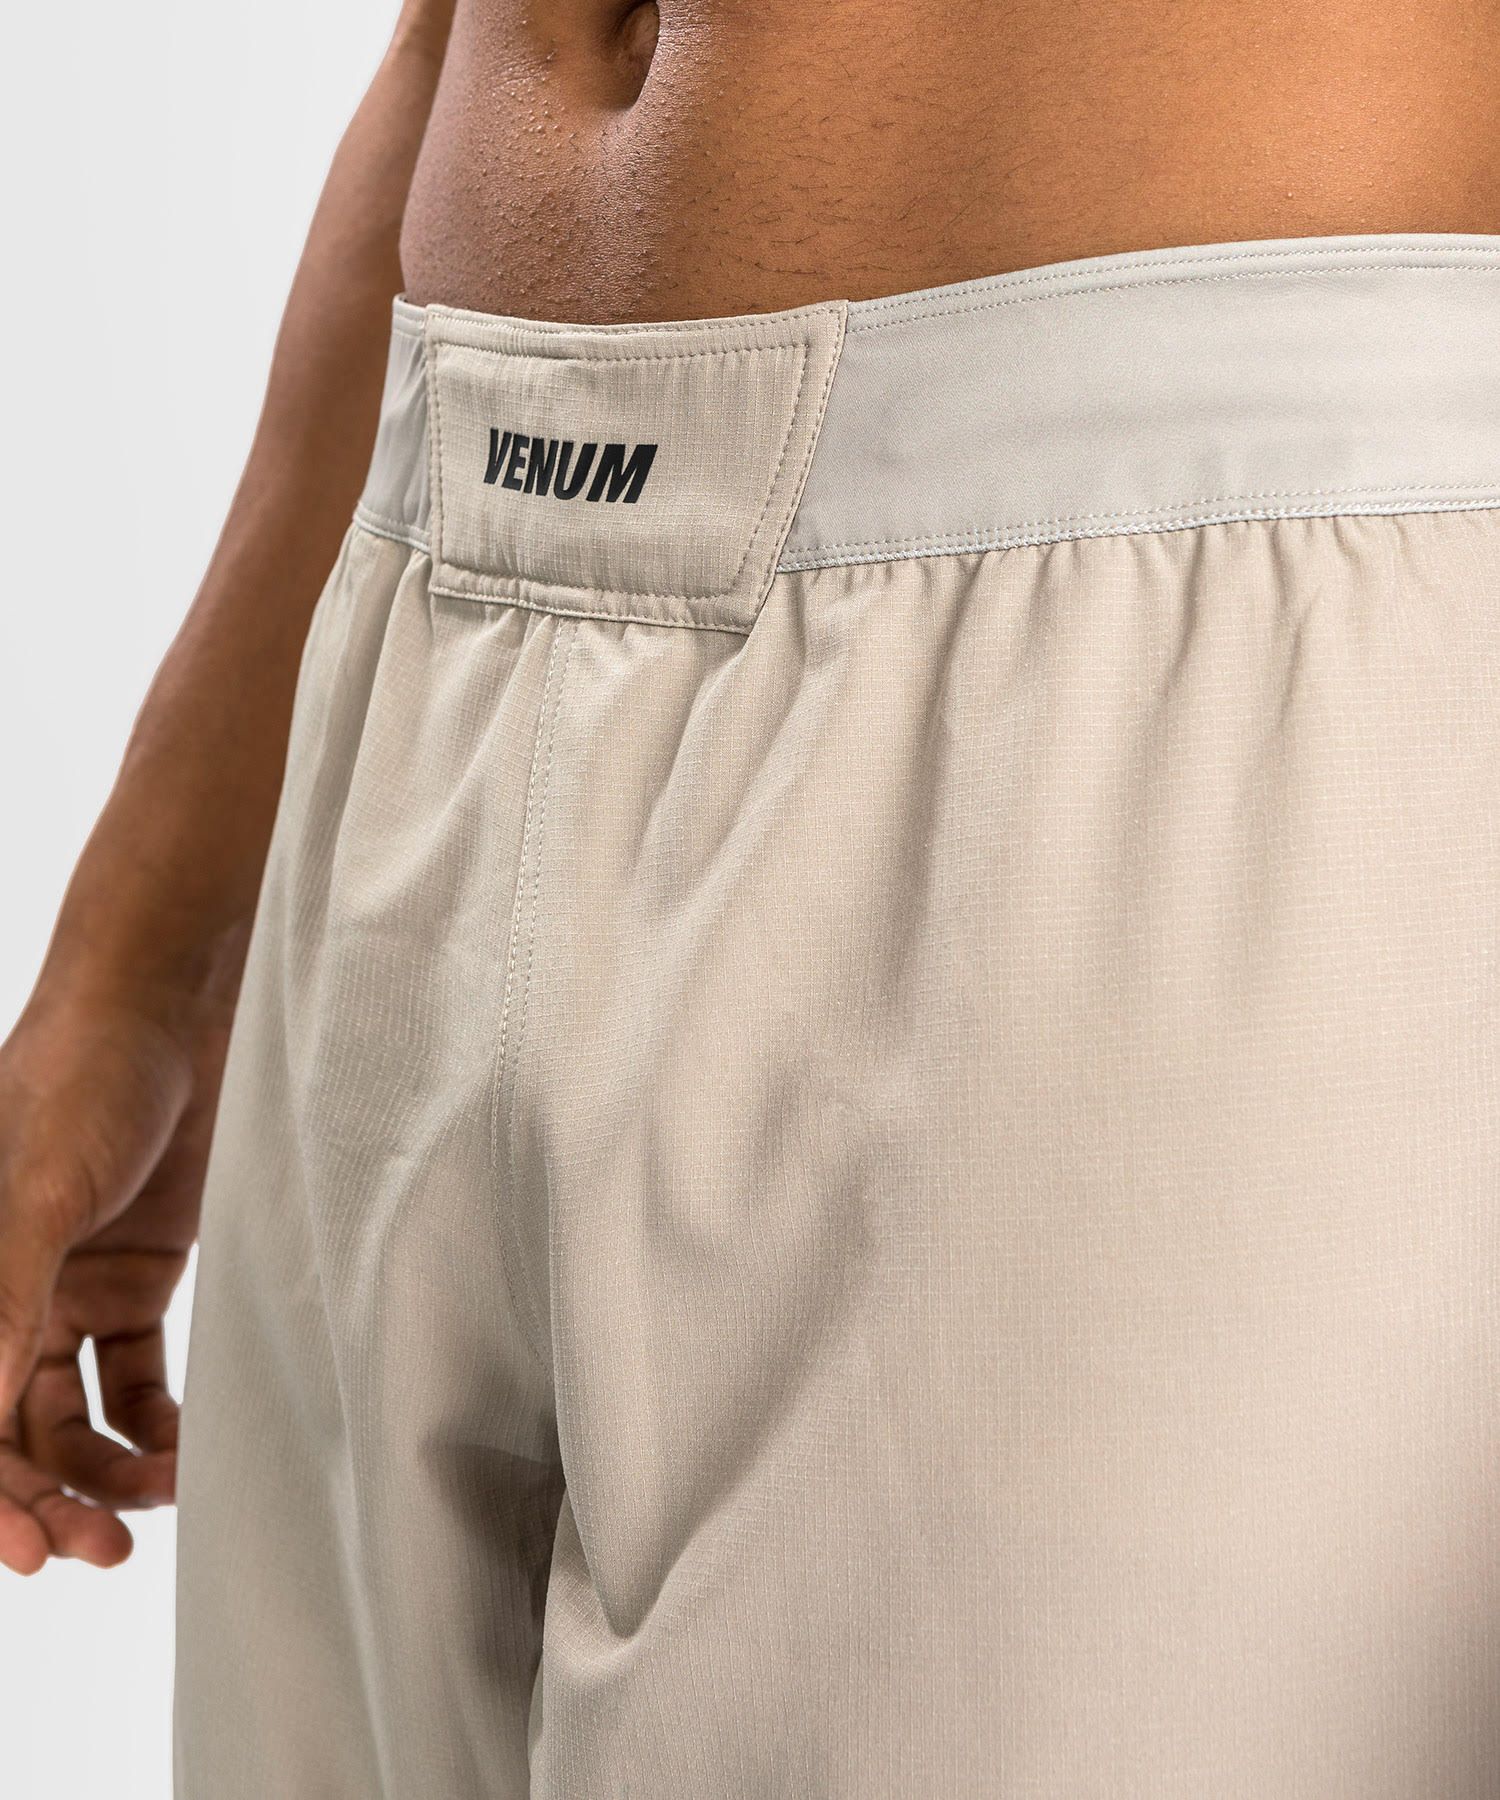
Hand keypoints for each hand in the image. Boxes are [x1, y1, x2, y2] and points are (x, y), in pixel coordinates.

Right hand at [0, 984, 230, 1572]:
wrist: (175, 1004)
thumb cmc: (84, 1073)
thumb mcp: (38, 1185)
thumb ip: (5, 1296)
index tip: (33, 1553)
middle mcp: (1, 1294)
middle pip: (10, 1431)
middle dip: (50, 1496)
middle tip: (103, 1550)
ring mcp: (67, 1288)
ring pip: (72, 1417)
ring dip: (107, 1469)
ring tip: (156, 1498)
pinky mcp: (137, 1275)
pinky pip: (135, 1374)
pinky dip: (157, 1419)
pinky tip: (183, 1452)